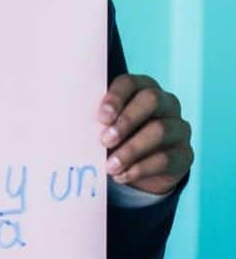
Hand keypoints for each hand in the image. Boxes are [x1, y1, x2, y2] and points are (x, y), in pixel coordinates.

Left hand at [99, 74, 192, 194]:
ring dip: (131, 150)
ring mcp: (179, 127)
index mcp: (142, 87)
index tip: (101, 117)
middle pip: (151, 100)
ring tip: (110, 166)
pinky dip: (140, 169)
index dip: (115, 97)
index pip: (130, 82)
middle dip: (126, 120)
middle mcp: (165, 102)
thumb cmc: (115, 136)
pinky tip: (122, 176)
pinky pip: (167, 158)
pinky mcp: (185, 153)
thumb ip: (96, 119)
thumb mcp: (104, 125)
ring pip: (160, 130)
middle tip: (104, 141)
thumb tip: (74, 123)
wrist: (139, 166)